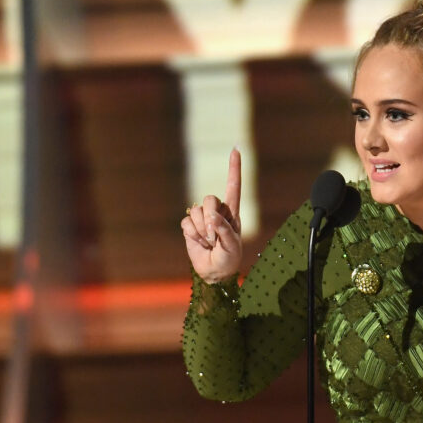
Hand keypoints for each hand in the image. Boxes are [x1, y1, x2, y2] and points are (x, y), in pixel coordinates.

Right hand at [182, 148, 242, 282]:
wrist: (214, 272)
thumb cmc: (229, 258)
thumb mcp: (233, 246)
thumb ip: (225, 230)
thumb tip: (212, 218)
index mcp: (232, 212)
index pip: (233, 187)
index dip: (234, 168)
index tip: (236, 149)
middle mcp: (216, 212)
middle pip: (209, 199)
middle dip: (210, 217)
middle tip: (213, 235)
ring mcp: (201, 218)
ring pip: (196, 211)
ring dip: (201, 230)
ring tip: (208, 242)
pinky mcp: (189, 226)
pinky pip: (186, 223)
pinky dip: (192, 235)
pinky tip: (199, 242)